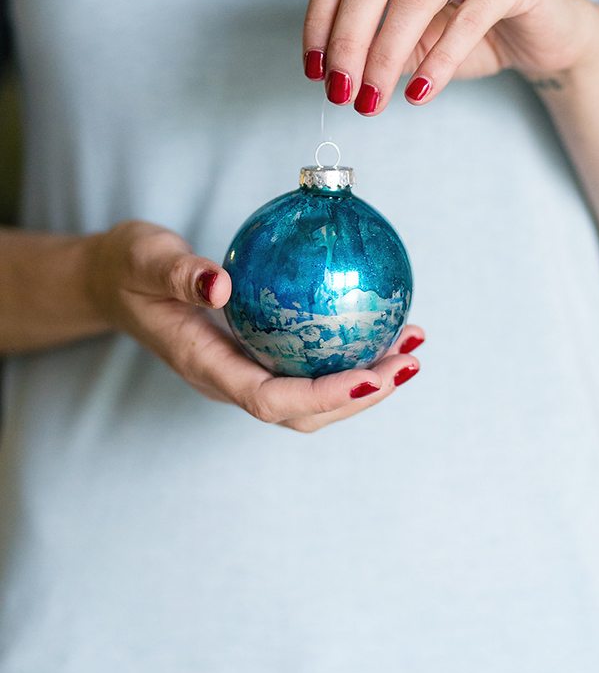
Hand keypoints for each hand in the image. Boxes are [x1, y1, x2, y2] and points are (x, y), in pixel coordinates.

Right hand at [88, 220, 423, 432]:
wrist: (114, 283)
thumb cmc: (129, 269)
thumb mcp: (145, 259)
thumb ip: (178, 274)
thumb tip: (220, 286)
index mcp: (205, 367)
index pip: (271, 400)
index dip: (326, 395)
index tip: (373, 374)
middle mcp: (230, 380)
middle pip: (305, 412)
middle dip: (362, 394)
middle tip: (410, 360)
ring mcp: (244, 372)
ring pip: (312, 398)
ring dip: (365, 380)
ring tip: (410, 346)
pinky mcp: (256, 356)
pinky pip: (308, 367)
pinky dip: (348, 355)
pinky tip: (378, 326)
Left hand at [302, 0, 598, 113]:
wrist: (542, 35)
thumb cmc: (467, 33)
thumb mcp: (407, 41)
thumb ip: (371, 45)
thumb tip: (333, 74)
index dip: (319, 20)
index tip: (314, 72)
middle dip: (347, 41)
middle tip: (340, 93)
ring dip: (385, 57)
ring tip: (373, 101)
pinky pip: (466, 19)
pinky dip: (437, 63)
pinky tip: (418, 96)